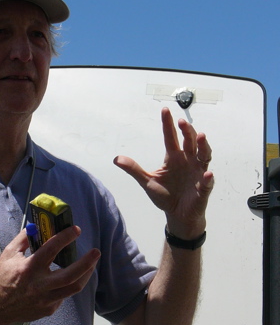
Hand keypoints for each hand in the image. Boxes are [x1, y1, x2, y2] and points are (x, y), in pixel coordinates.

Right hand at [0, 226, 100, 323]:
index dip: (66, 237)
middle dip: (87, 262)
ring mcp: (45, 300)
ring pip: (74, 288)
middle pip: (72, 275)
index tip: (75, 230)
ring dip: (85, 275)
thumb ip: (23, 239)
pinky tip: (67, 279)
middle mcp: (40, 285)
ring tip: (91, 265)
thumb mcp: (8, 254)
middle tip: (96, 252)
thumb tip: (36, 227)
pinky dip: (67, 286)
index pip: (52, 249)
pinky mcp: (47, 309)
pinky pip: (63, 296)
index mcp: (29, 268)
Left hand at [113, 107, 213, 239]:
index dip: (168, 124)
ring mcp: (198, 172)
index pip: (171, 137)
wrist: (177, 215)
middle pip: (190, 142)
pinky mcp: (203, 188)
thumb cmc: (165, 196)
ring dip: (203, 146)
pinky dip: (207, 178)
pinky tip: (207, 174)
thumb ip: (134, 169)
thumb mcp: (147, 181)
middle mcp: (188, 161)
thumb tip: (116, 159)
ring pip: (204, 155)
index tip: (165, 110)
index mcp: (174, 157)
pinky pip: (207, 182)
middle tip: (182, 122)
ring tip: (201, 137)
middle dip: (187, 131)